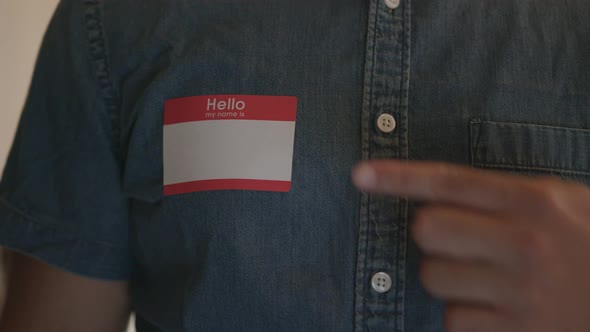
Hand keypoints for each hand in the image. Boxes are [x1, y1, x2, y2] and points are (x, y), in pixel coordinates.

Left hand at [352, 160, 589, 331]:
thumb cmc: (589, 242)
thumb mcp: (559, 204)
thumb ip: (501, 198)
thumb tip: (431, 197)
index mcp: (535, 201)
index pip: (449, 182)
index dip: (398, 177)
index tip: (359, 175)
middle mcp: (527, 243)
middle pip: (426, 230)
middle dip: (430, 236)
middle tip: (457, 242)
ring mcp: (524, 293)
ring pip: (434, 278)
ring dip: (448, 279)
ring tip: (489, 281)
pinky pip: (453, 321)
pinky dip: (464, 317)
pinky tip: (498, 311)